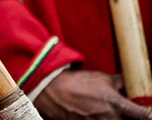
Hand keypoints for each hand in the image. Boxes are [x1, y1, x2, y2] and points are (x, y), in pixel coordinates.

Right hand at [34, 70, 151, 118]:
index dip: (149, 116)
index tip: (149, 115)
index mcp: (117, 104)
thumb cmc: (76, 82)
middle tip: (122, 111)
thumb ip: (119, 82)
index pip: (144, 116)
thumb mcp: (101, 78)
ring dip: (113, 118)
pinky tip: (93, 115)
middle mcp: (110, 118)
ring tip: (102, 111)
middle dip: (127, 117)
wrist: (51, 90)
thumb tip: (131, 82)